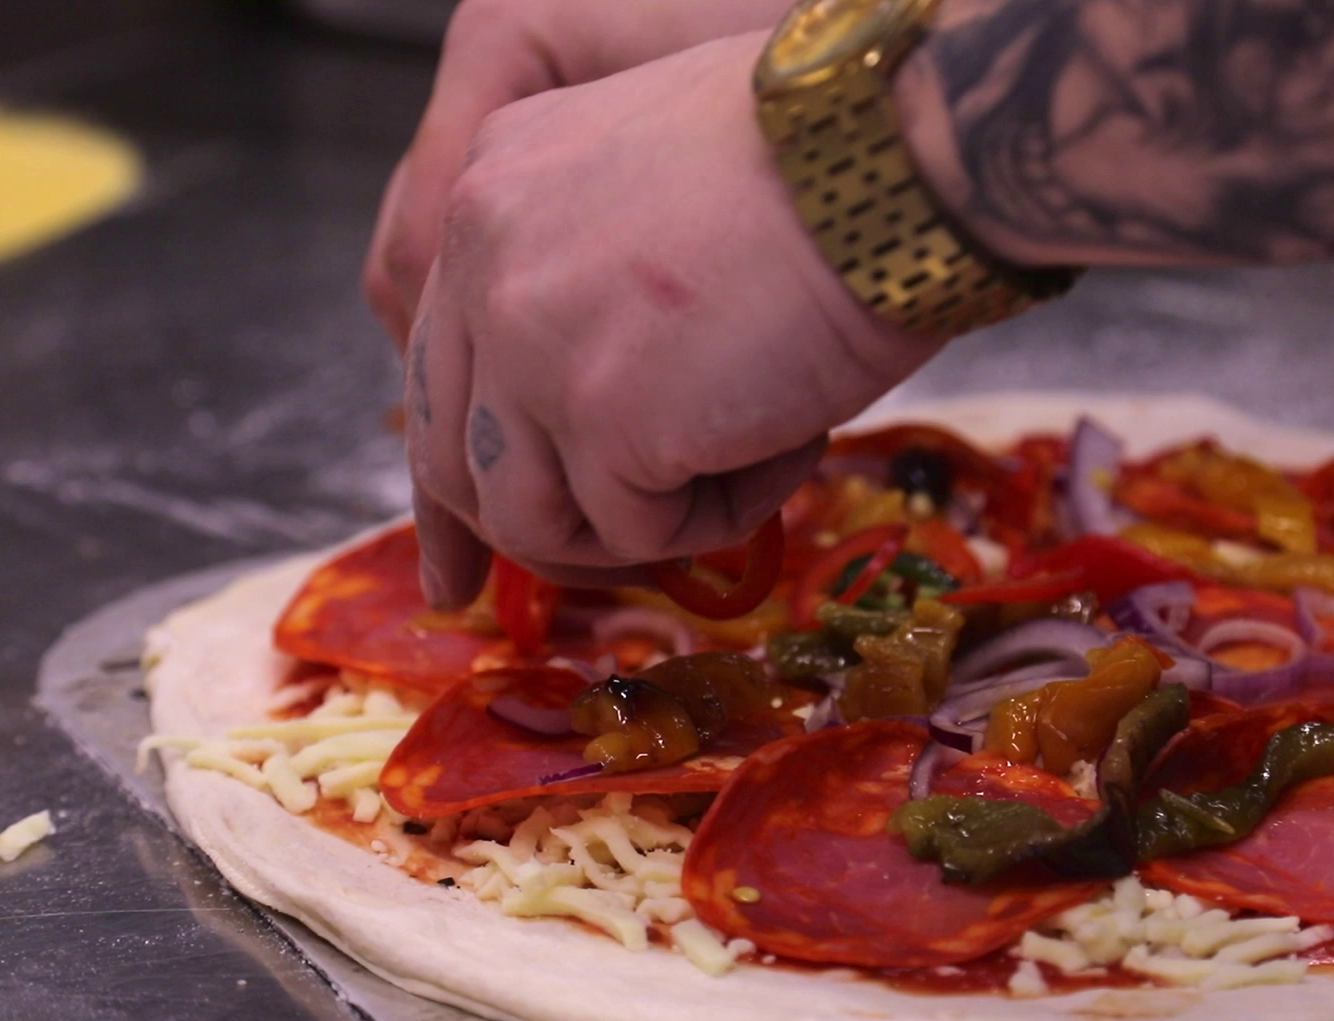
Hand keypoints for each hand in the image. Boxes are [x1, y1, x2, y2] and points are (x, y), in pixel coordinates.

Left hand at [405, 33, 938, 605]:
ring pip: (530, 518)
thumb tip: (595, 390)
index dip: (476, 462)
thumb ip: (586, 264)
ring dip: (641, 521)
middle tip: (623, 548)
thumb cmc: (821, 159)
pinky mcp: (606, 422)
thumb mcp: (653, 177)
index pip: (442, 363)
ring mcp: (533, 348)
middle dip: (538, 526)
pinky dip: (723, 513)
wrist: (890, 159)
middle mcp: (484, 264)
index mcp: (489, 190)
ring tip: (741, 461)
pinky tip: (788, 445)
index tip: (490, 545)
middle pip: (454, 457)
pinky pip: (641, 532)